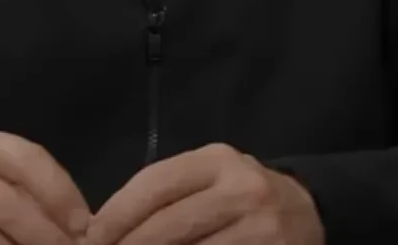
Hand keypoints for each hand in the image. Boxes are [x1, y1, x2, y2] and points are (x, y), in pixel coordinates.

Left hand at [82, 143, 322, 244]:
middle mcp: (242, 191)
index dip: (115, 216)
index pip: (154, 185)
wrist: (307, 214)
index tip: (90, 239)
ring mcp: (259, 230)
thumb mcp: (210, 178)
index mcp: (219, 162)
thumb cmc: (242, 196)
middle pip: (166, 228)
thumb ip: (165, 194)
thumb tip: (102, 230)